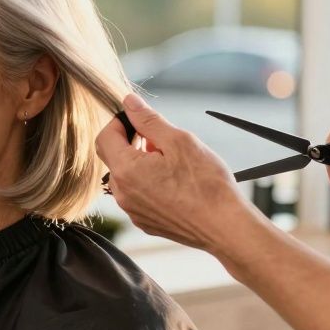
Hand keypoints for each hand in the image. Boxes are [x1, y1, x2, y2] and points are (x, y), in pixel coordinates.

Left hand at [95, 94, 252, 249]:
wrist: (224, 226)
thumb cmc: (206, 184)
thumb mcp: (179, 141)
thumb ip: (148, 120)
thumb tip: (129, 102)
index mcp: (126, 170)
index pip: (105, 137)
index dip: (119, 122)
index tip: (139, 120)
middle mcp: (122, 193)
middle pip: (113, 157)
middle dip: (131, 142)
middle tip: (160, 140)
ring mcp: (132, 210)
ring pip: (125, 177)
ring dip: (140, 163)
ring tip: (172, 162)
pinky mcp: (144, 222)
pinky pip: (137, 195)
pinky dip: (148, 183)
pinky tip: (174, 182)